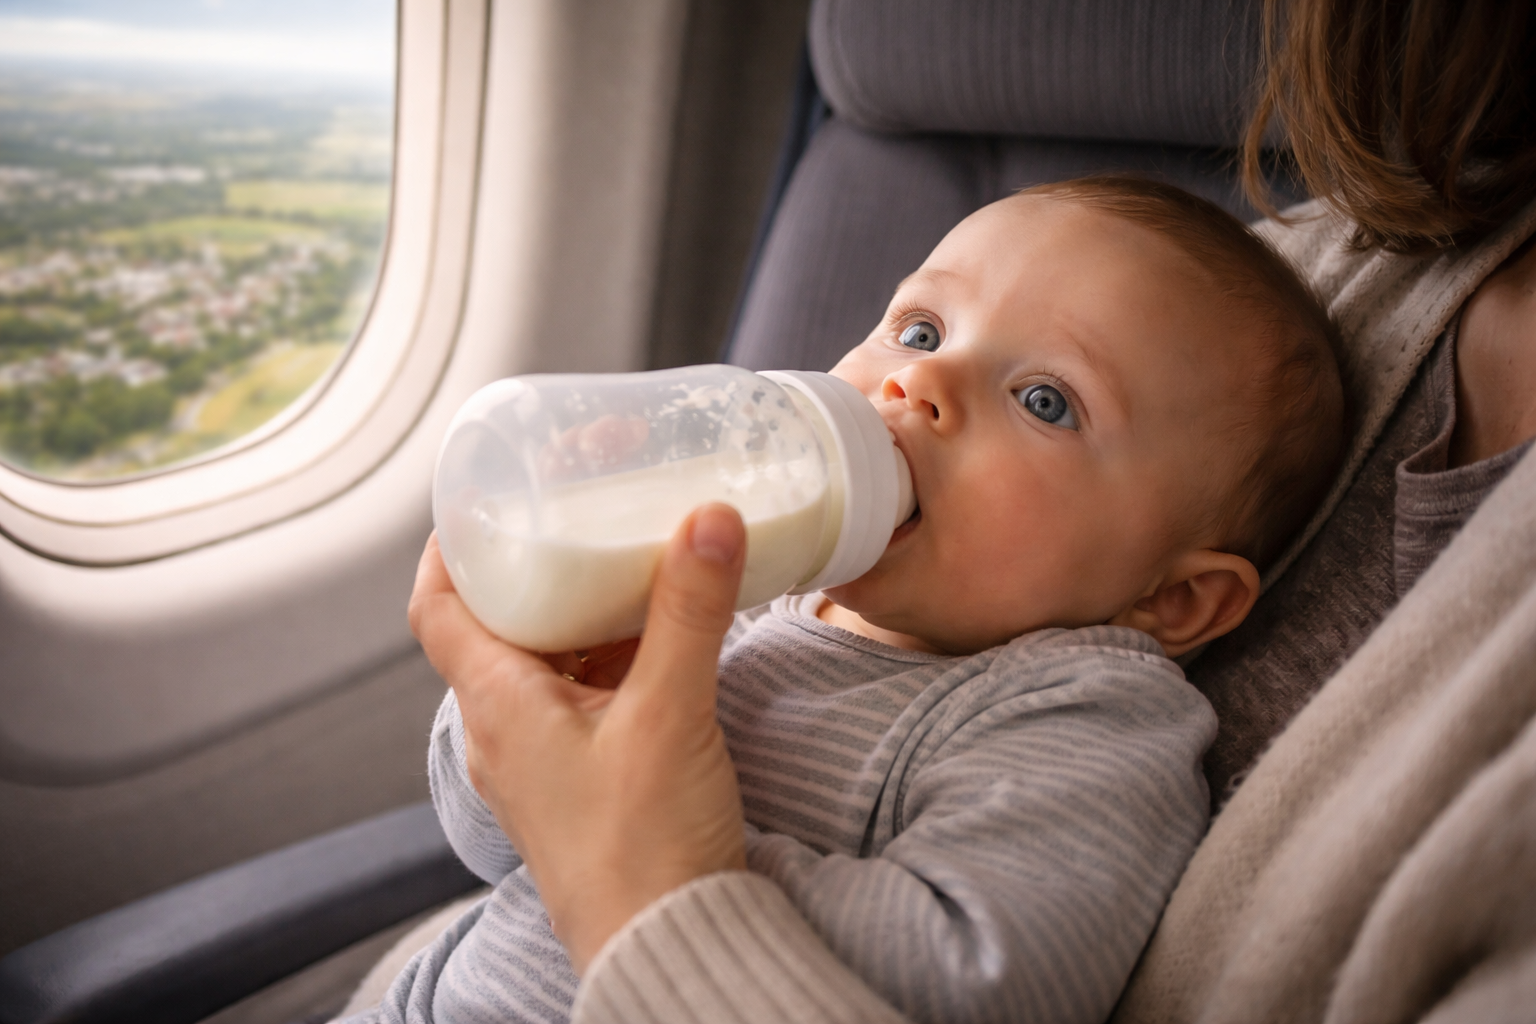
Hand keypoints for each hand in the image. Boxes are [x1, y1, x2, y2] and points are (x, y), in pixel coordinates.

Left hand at [408, 504, 749, 972]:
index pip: (438, 607)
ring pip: (548, 661)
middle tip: (582, 512)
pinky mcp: (582, 782)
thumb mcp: (670, 712)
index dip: (449, 546)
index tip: (484, 497)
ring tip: (634, 563)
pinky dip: (614, 658)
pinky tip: (663, 640)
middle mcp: (505, 730)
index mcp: (497, 705)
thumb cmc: (644, 847)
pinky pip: (584, 698)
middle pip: (499, 624)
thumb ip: (690, 612)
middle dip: (539, 565)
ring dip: (583, 612)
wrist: (668, 946)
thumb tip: (707, 519)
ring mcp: (542, 760)